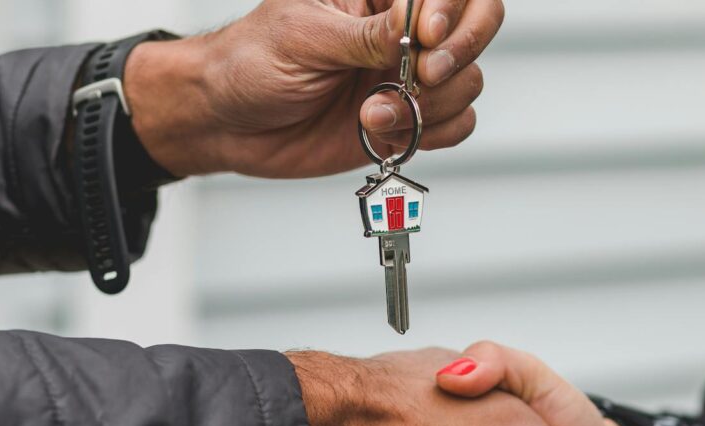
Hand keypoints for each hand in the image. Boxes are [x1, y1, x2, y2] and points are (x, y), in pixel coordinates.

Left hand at [124, 0, 502, 177]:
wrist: (227, 123)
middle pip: (478, 25)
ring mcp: (409, 76)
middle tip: (421, 79)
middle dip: (458, 55)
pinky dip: (433, 135)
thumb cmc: (251, 63)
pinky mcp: (408, 121)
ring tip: (371, 117)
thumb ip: (367, 35)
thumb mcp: (304, 37)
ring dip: (429, 107)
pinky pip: (457, 124)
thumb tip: (417, 24)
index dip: (450, 11)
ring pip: (468, 82)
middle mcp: (403, 31)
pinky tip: (385, 135)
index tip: (425, 38)